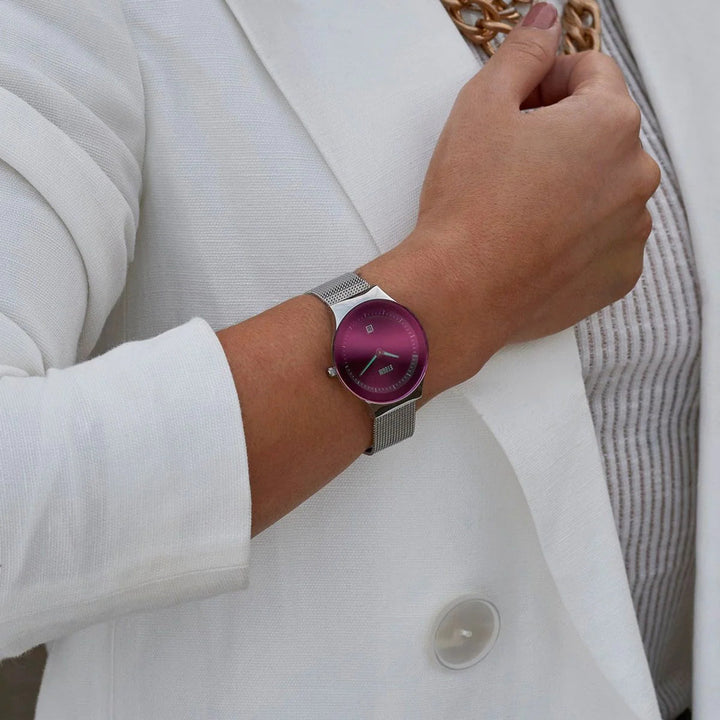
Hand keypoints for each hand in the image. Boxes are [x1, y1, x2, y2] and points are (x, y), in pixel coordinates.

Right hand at [386, 2, 660, 390]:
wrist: (459, 292)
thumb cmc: (468, 203)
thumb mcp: (482, 105)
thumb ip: (523, 52)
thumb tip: (547, 18)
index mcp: (611, 123)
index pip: (592, 73)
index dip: (546, 84)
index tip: (514, 110)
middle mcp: (637, 175)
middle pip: (602, 132)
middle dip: (561, 135)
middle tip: (509, 162)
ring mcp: (632, 231)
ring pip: (605, 187)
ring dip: (572, 186)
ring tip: (520, 209)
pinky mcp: (618, 276)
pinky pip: (605, 238)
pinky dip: (578, 235)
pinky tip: (536, 243)